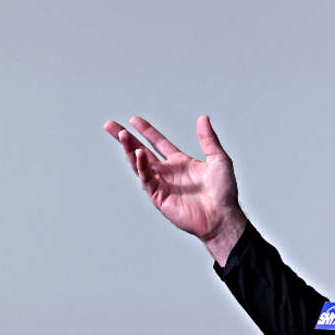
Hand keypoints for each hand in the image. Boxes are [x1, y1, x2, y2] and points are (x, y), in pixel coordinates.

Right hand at [104, 115, 245, 263]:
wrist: (222, 217)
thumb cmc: (224, 192)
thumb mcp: (219, 160)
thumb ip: (209, 140)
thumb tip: (203, 118)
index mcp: (181, 163)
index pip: (158, 143)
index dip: (147, 131)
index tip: (134, 120)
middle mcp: (168, 173)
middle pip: (141, 152)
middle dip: (126, 139)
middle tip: (110, 125)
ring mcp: (162, 185)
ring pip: (139, 164)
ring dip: (129, 149)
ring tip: (121, 134)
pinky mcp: (159, 197)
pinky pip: (147, 179)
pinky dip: (141, 166)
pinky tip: (138, 154)